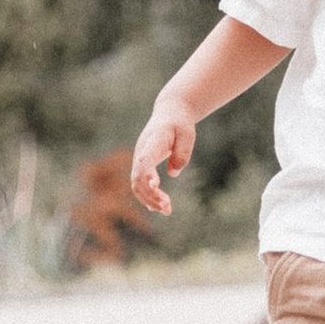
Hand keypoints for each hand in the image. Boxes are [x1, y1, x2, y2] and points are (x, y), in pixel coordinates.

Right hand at [130, 91, 196, 215]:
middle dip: (150, 194)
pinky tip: (159, 207)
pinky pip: (139, 183)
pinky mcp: (141, 164)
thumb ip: (182, 153)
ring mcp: (139, 158)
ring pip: (136, 183)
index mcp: (153, 141)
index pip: (145, 159)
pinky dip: (147, 196)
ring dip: (149, 199)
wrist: (169, 113)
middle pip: (138, 176)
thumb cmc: (180, 123)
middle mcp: (142, 151)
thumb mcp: (187, 134)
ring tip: (167, 210)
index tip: (154, 186)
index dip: (147, 173)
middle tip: (167, 208)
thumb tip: (173, 173)